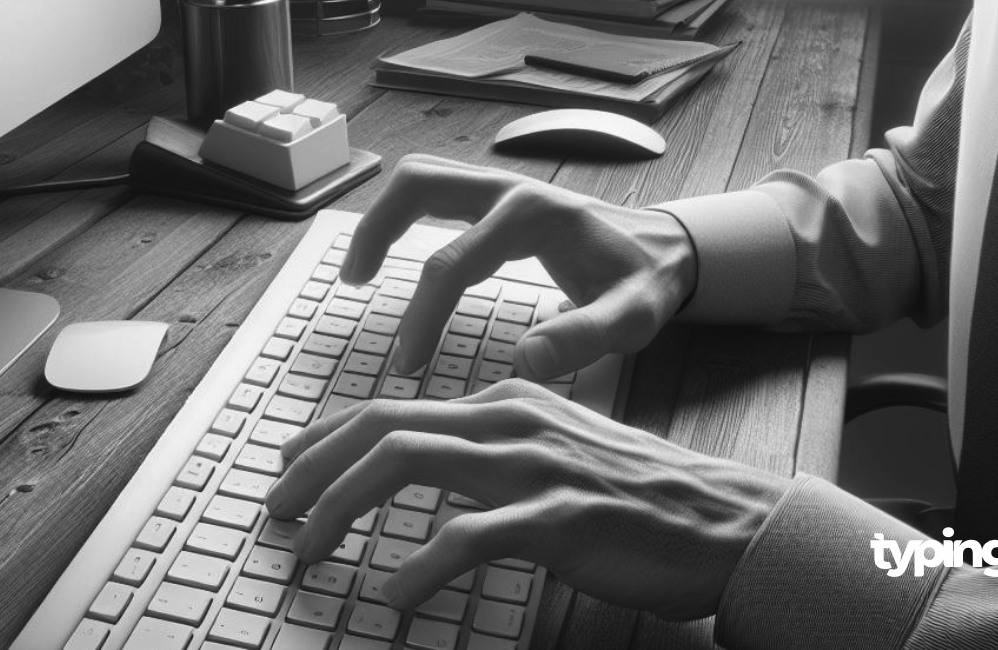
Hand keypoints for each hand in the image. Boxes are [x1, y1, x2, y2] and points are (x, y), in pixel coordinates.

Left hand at [265, 380, 786, 619]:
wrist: (722, 517)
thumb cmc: (634, 493)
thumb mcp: (554, 451)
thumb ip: (490, 451)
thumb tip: (424, 464)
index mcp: (506, 402)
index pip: (392, 408)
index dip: (327, 438)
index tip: (288, 467)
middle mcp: (511, 420)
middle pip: (384, 426)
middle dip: (315, 467)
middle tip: (275, 510)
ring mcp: (535, 465)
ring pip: (410, 462)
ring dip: (343, 506)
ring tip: (309, 551)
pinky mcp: (561, 517)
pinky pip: (472, 534)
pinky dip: (422, 564)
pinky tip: (395, 594)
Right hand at [340, 154, 697, 379]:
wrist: (664, 247)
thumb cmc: (645, 283)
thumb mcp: (631, 319)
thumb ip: (585, 338)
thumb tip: (527, 359)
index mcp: (535, 218)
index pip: (454, 263)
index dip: (422, 314)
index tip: (408, 363)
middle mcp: (511, 189)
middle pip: (419, 184)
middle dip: (376, 230)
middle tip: (354, 284)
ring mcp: (503, 185)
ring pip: (421, 176)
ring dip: (382, 216)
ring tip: (359, 272)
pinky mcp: (499, 195)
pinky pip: (437, 188)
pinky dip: (404, 213)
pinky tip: (394, 252)